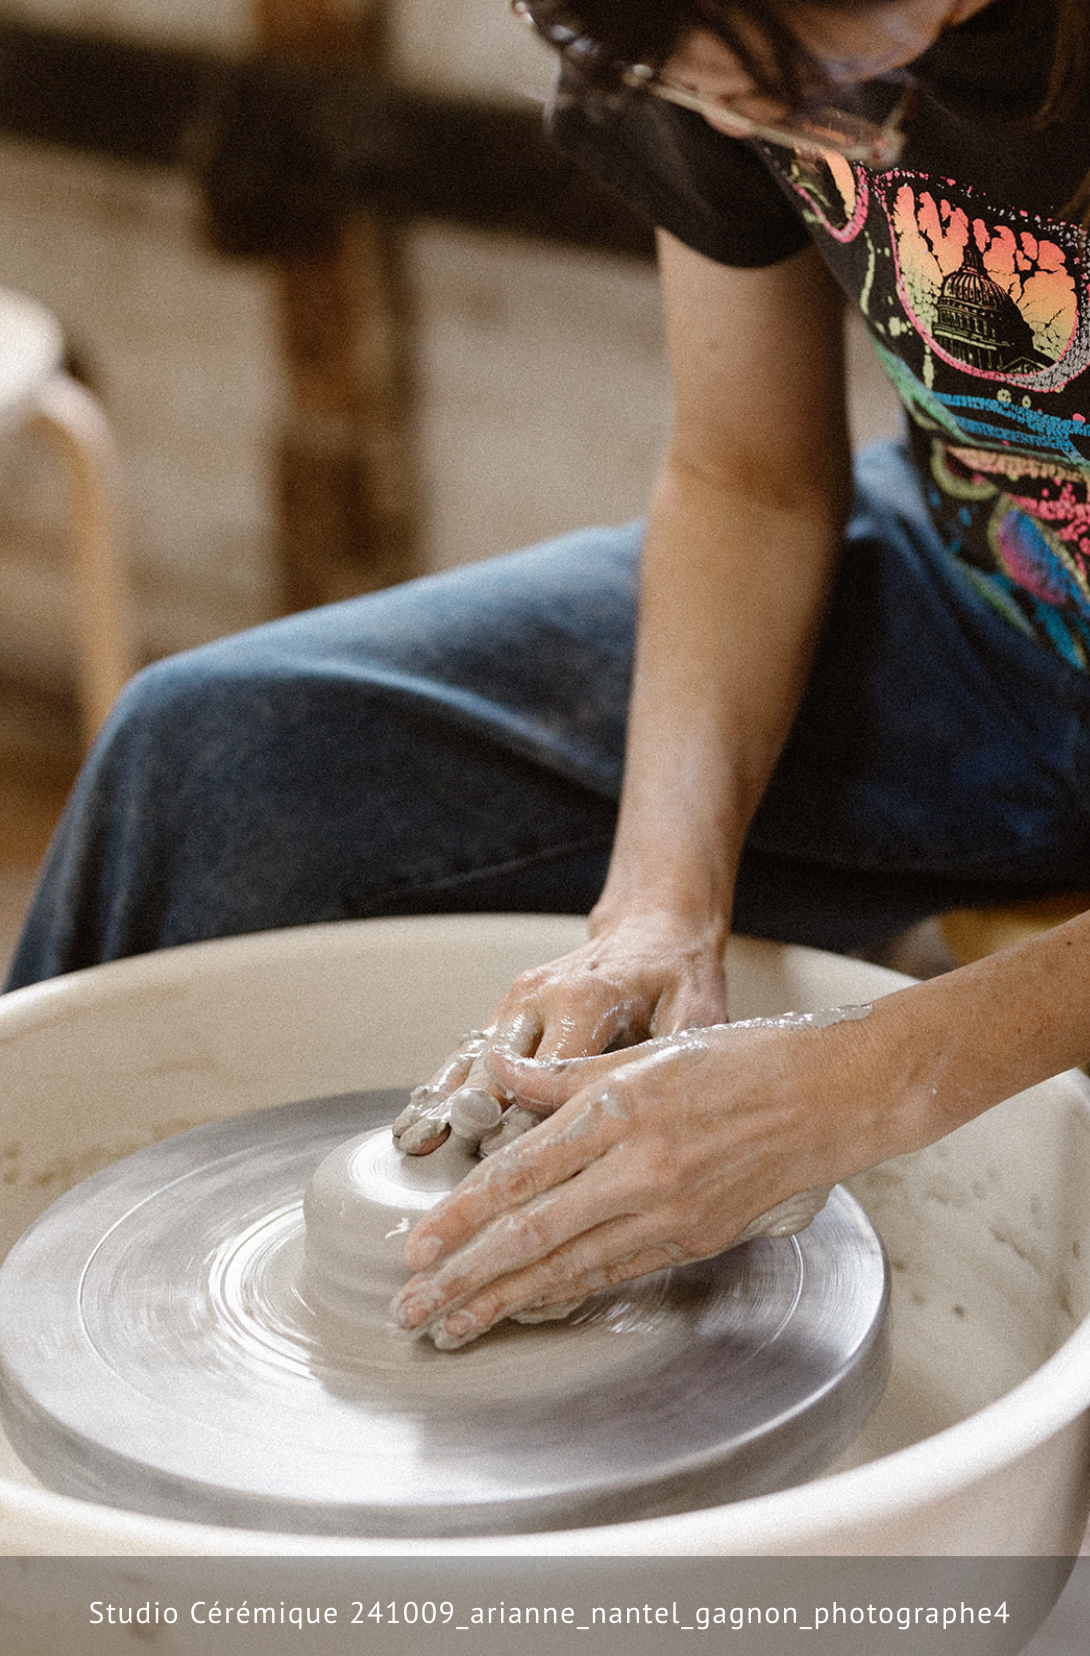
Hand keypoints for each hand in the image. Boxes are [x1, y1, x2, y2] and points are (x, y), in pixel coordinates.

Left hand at [390, 1007, 887, 1348]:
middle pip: (532, 1234)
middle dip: (465, 1277)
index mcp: (618, 1109)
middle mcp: (638, 1167)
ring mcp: (669, 1212)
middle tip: (413, 1309)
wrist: (834, 1095)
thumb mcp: (645, 1049)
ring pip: (569, 1268)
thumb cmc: (745, 1060)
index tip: (416, 1247)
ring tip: (455, 1326)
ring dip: (505, 1302)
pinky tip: (529, 1310)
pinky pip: (615, 1273)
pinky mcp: (695, 1240)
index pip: (518, 1175)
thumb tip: (497, 1077)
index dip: (461, 1217)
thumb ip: (563, 1076)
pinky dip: (565, 1295)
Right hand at [391, 913, 728, 1154]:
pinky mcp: (507, 1007)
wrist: (652, 926)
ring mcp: (517, 1000)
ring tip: (413, 1151)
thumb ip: (679, 1060)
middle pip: (496, 1075)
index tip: (509, 1179)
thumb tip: (677, 1114)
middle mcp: (541, 997)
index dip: (526, 1131)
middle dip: (472, 1129)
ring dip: (443, 1108)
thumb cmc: (679, 973)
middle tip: (453, 1178)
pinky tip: (418, 1126)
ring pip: (471, 1062)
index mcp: (588, 1001)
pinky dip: (444, 1090)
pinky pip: (469, 1052)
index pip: (546, 1079)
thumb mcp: (696, 1010)